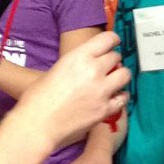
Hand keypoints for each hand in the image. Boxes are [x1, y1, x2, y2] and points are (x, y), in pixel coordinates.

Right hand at [10, 31, 128, 152]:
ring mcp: (102, 90)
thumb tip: (86, 66)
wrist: (38, 124)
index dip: (113, 40)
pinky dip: (121, 97)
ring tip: (114, 81)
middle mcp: (93, 70)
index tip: (113, 43)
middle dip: (113, 60)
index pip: (107, 39)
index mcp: (79, 57)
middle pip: (116, 57)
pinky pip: (123, 98)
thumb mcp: (56, 69)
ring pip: (125, 75)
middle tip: (108, 67)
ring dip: (120, 76)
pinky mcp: (105, 110)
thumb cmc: (37, 99)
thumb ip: (75, 64)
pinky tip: (114, 98)